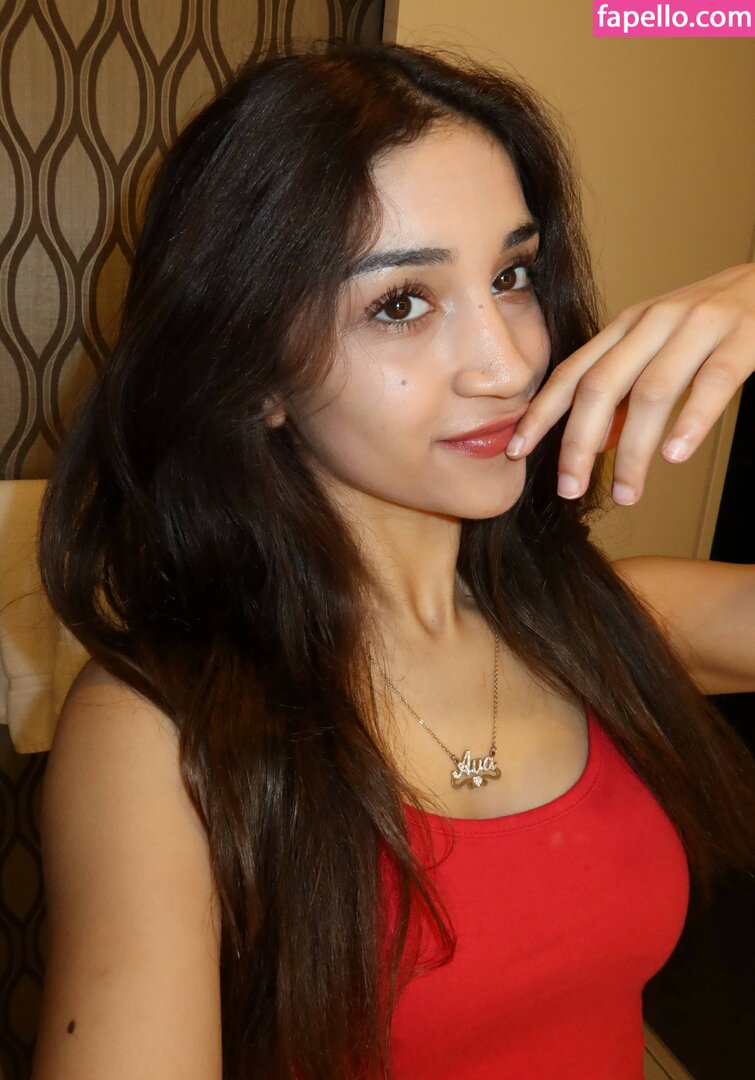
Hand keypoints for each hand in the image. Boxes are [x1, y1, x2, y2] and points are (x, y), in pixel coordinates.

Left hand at [505, 263, 754, 504]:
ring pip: (651, 392)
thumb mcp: (660, 347)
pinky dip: (691, 422)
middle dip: (576, 443)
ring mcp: (699, 325)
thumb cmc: (716, 322)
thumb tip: (594, 442)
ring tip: (626, 493)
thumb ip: (627, 389)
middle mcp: (655, 322)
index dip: (541, 413)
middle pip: (599, 386)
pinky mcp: (745, 335)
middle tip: (568, 489)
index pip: (572, 372)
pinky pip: (713, 382)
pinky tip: (675, 456)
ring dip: (632, 451)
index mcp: (628, 326)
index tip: (516, 452)